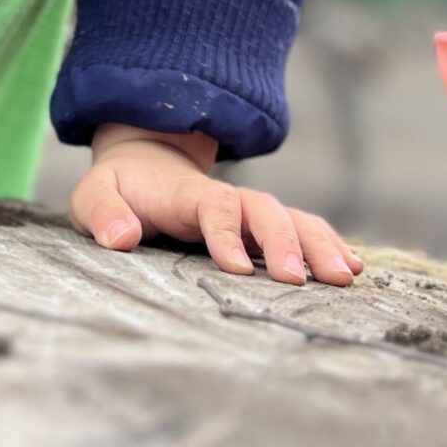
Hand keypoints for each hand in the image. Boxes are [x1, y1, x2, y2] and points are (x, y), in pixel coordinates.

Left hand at [69, 123, 360, 286]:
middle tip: (299, 281)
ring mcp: (250, 212)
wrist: (146, 166)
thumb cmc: (120, 192)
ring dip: (318, 245)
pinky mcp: (262, 226)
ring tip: (344, 277)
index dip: (225, 232)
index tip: (233, 266)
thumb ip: (104, 213)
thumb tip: (121, 239)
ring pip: (292, 220)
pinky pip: (302, 230)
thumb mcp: (94, 197)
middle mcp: (228, 199)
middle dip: (284, 243)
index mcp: (187, 195)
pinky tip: (353, 268)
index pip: (214, 207)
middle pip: (265, 211)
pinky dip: (329, 244)